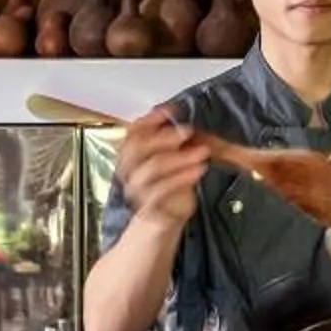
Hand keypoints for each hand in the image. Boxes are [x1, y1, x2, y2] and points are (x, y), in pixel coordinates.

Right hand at [116, 110, 211, 227]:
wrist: (162, 220)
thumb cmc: (167, 185)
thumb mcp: (170, 159)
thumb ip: (171, 142)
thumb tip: (182, 119)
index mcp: (128, 156)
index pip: (131, 132)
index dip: (149, 120)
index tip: (170, 110)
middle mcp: (128, 172)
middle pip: (137, 148)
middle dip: (164, 136)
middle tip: (188, 130)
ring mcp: (137, 189)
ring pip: (152, 168)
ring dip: (179, 157)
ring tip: (203, 151)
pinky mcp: (149, 206)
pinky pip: (162, 190)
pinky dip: (182, 177)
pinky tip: (199, 170)